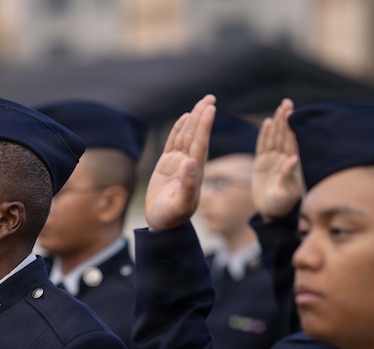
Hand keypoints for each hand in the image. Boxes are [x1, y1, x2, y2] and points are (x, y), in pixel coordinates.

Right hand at [145, 94, 215, 231]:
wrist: (163, 226)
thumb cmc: (172, 218)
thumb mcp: (180, 205)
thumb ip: (187, 185)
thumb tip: (190, 163)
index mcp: (195, 171)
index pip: (200, 143)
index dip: (205, 125)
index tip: (211, 109)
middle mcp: (189, 164)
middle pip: (196, 135)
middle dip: (203, 116)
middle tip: (210, 98)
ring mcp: (178, 164)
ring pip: (186, 136)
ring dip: (193, 119)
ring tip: (201, 103)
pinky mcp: (166, 165)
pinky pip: (173, 143)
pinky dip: (178, 129)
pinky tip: (184, 117)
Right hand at [251, 98, 303, 221]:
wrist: (270, 212)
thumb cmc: (281, 204)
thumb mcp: (285, 193)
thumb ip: (287, 176)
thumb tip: (293, 159)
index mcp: (290, 163)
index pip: (290, 141)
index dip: (291, 127)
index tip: (293, 112)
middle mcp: (282, 159)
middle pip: (283, 135)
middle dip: (285, 119)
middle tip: (287, 103)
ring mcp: (272, 160)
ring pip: (274, 138)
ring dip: (277, 123)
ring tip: (280, 108)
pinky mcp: (261, 164)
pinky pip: (262, 146)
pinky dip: (264, 134)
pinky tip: (267, 122)